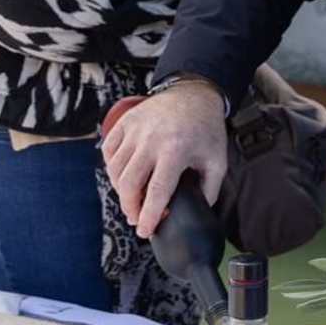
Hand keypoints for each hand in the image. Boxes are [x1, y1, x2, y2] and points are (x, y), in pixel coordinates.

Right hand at [102, 80, 227, 238]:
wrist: (195, 93)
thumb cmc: (206, 128)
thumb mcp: (217, 160)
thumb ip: (209, 190)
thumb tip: (198, 211)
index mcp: (176, 150)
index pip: (157, 192)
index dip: (149, 216)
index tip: (145, 231)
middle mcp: (151, 139)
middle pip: (129, 184)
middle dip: (130, 208)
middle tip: (137, 218)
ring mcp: (135, 129)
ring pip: (115, 169)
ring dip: (120, 190)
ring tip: (132, 198)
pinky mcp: (125, 122)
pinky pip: (108, 150)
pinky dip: (112, 167)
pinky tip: (124, 175)